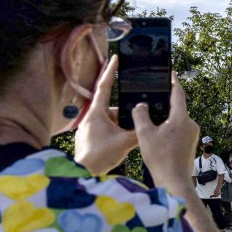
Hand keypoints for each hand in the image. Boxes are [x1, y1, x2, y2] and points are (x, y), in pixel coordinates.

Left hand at [75, 56, 137, 174]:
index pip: (104, 86)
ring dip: (122, 126)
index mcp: (96, 112)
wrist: (82, 173)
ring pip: (112, 120)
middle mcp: (91, 117)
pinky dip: (117, 133)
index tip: (116, 57)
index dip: (110, 71)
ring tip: (131, 136)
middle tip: (138, 115)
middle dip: (127, 112)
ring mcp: (90, 128)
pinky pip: (108, 130)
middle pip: (114, 107)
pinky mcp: (90, 138)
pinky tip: (125, 142)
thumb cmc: (99, 156)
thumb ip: (138, 131)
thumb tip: (149, 124)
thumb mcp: (124, 142)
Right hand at [133, 71, 200, 187]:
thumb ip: (141, 115)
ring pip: (177, 120)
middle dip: (165, 104)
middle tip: (152, 98)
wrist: (175, 182)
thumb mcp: (145, 134)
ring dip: (165, 119)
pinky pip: (179, 130)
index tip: (171, 72)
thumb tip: (141, 105)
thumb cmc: (160, 159)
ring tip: (151, 120)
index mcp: (181, 118)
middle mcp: (191, 124)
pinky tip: (157, 136)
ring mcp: (193, 135)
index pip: (178, 94)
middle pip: (177, 108)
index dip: (174, 81)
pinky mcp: (191, 144)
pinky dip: (169, 129)